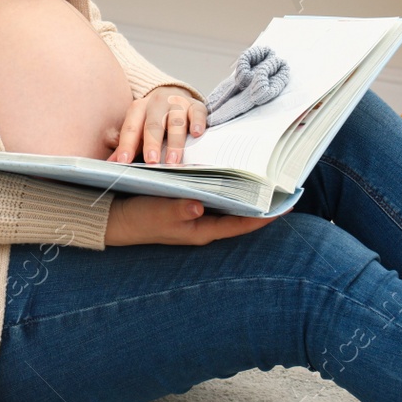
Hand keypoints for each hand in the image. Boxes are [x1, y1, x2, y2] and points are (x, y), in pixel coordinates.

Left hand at [103, 85, 206, 164]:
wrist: (173, 95)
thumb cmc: (153, 118)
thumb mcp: (139, 129)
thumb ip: (127, 146)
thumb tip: (111, 164)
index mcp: (139, 108)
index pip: (131, 128)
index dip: (127, 145)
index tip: (124, 161)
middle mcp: (157, 103)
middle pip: (153, 124)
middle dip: (152, 143)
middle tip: (151, 161)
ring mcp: (177, 103)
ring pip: (176, 121)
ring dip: (175, 142)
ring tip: (173, 160)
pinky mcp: (195, 105)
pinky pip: (197, 112)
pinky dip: (197, 122)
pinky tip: (196, 133)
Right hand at [104, 194, 278, 245]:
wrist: (115, 217)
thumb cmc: (138, 217)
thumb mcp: (157, 211)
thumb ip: (178, 208)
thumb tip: (199, 203)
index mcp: (202, 230)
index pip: (241, 225)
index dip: (264, 217)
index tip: (286, 206)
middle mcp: (203, 224)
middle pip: (239, 215)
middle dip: (259, 201)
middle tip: (280, 186)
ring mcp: (196, 214)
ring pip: (229, 204)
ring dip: (245, 193)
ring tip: (264, 177)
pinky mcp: (188, 204)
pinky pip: (215, 195)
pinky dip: (226, 185)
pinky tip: (232, 171)